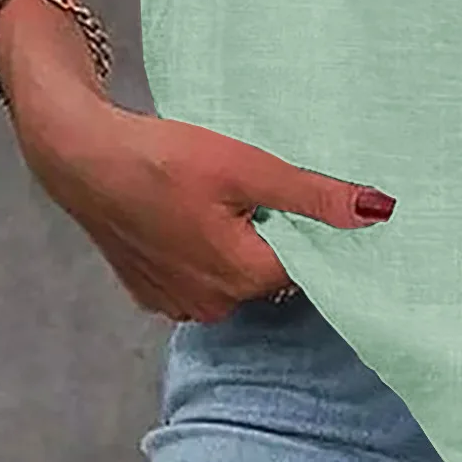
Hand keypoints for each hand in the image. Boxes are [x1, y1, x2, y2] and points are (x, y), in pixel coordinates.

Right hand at [11, 88, 396, 321]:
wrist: (82, 157)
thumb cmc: (163, 159)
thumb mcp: (248, 167)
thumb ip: (313, 195)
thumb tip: (379, 212)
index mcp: (242, 278)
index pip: (309, 266)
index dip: (320, 233)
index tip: (322, 202)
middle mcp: (212, 305)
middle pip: (272, 272)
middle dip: (278, 235)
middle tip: (267, 188)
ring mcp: (178, 303)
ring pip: (236, 274)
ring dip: (242, 242)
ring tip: (228, 196)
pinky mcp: (153, 291)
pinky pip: (202, 276)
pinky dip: (207, 248)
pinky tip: (197, 211)